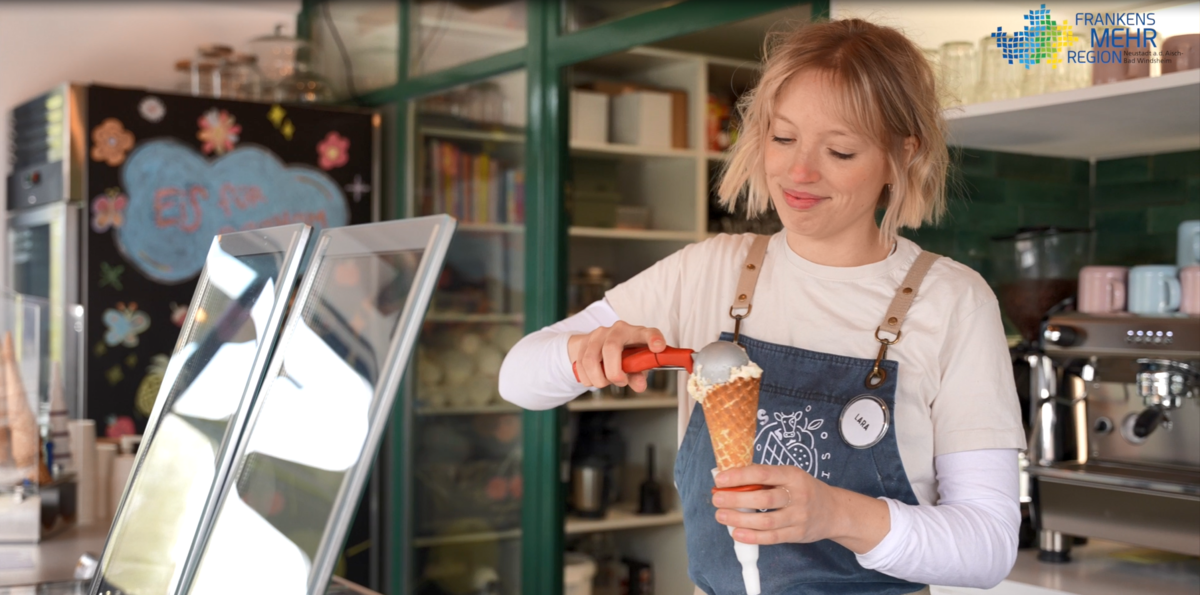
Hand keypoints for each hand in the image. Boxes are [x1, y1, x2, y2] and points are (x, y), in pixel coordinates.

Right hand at [567, 321, 665, 392]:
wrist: (601, 345)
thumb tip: (639, 385)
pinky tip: (596, 378)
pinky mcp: (583, 342)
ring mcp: (598, 334)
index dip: (653, 339)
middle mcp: (617, 330)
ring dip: (599, 379)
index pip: (647, 333)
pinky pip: (580, 366)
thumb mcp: (636, 364)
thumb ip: (638, 375)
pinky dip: (588, 379)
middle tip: (620, 382)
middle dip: (614, 373)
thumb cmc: (625, 354)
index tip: (658, 348)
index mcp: (636, 333)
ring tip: (607, 381)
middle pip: (610, 347)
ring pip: (590, 360)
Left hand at [711, 464, 889, 553]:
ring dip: (740, 519)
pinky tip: (737, 534)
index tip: (720, 479)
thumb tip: (729, 478)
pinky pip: (773, 537)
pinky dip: (753, 537)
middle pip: (764, 498)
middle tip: (717, 499)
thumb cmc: (804, 490)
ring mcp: (799, 516)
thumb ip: (764, 478)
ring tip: (721, 516)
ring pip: (766, 520)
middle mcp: (798, 495)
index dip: (740, 476)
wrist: (834, 511)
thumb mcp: (789, 476)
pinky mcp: (798, 534)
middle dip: (736, 499)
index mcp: (792, 475)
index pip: (763, 473)